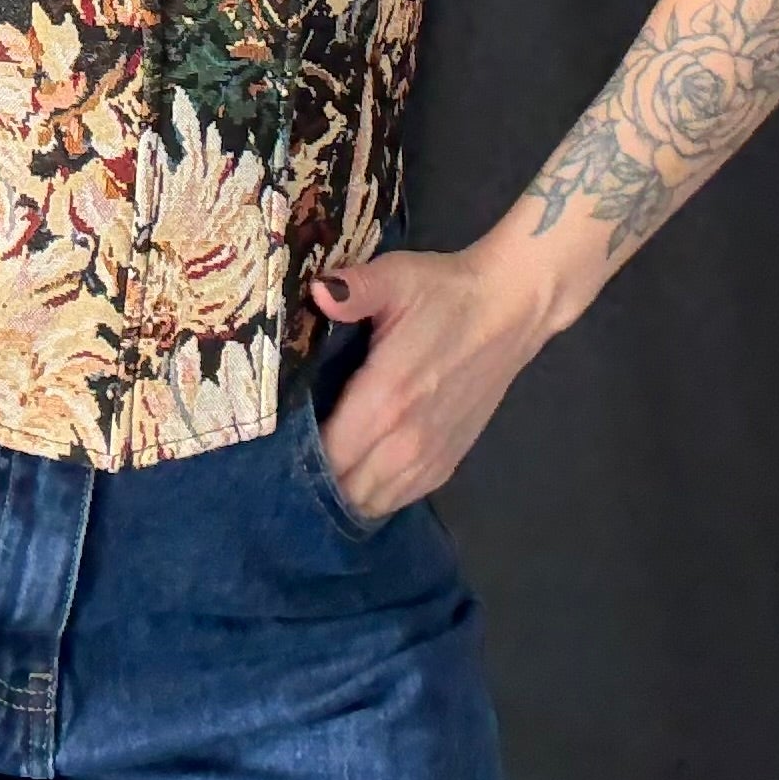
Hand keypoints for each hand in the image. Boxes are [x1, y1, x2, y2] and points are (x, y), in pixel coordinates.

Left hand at [305, 244, 554, 524]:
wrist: (509, 311)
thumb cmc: (443, 292)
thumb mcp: (395, 278)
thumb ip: (352, 289)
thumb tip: (315, 290)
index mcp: (385, 398)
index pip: (325, 453)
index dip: (293, 453)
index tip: (270, 441)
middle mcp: (405, 440)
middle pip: (343, 487)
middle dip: (311, 479)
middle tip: (283, 456)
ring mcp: (430, 457)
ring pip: (370, 501)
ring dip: (341, 492)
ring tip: (315, 469)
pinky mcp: (448, 462)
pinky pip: (399, 498)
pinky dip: (373, 495)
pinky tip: (354, 476)